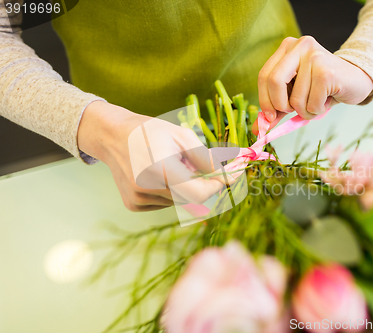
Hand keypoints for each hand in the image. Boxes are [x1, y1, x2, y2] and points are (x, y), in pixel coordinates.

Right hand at [77, 101, 224, 211]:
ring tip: (174, 165)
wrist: (112, 136)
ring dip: (186, 187)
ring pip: (179, 201)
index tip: (231, 176)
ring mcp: (139, 199)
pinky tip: (160, 174)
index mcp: (160, 169)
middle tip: (206, 168)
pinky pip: (165, 203)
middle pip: (191, 198)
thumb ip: (206, 158)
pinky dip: (171, 191)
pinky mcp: (134, 205)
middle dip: (204, 184)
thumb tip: (229, 174)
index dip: (218, 186)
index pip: (199, 193)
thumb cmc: (149, 131)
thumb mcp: (182, 136)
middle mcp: (147, 189)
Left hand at [256, 36, 372, 130]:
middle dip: (280, 105)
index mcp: (287, 47)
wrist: (357, 81)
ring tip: (317, 102)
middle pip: (274, 82)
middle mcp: (300, 46)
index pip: (264, 76)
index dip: (264, 100)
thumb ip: (276, 107)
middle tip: (291, 111)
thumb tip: (258, 128)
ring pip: (295, 99)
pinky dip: (317, 110)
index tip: (270, 117)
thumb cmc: (323, 88)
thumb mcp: (296, 94)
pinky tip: (327, 100)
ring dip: (305, 111)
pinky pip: (311, 104)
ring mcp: (314, 57)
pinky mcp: (327, 72)